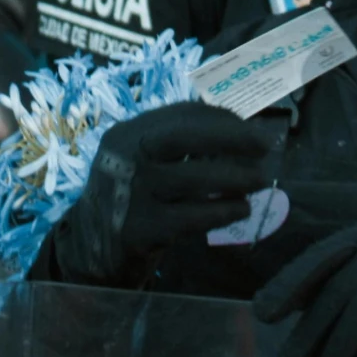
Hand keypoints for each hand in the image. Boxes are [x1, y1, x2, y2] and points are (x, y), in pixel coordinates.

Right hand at [48, 103, 267, 285]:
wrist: (91, 241)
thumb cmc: (132, 193)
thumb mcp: (141, 158)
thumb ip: (177, 142)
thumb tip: (239, 126)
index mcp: (129, 133)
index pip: (180, 114)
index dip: (221, 119)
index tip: (251, 128)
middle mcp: (127, 158)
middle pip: (180, 137)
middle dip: (228, 136)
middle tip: (265, 145)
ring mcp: (133, 193)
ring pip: (191, 178)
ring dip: (234, 177)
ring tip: (259, 181)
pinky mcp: (142, 228)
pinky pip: (192, 216)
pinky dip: (222, 211)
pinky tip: (240, 209)